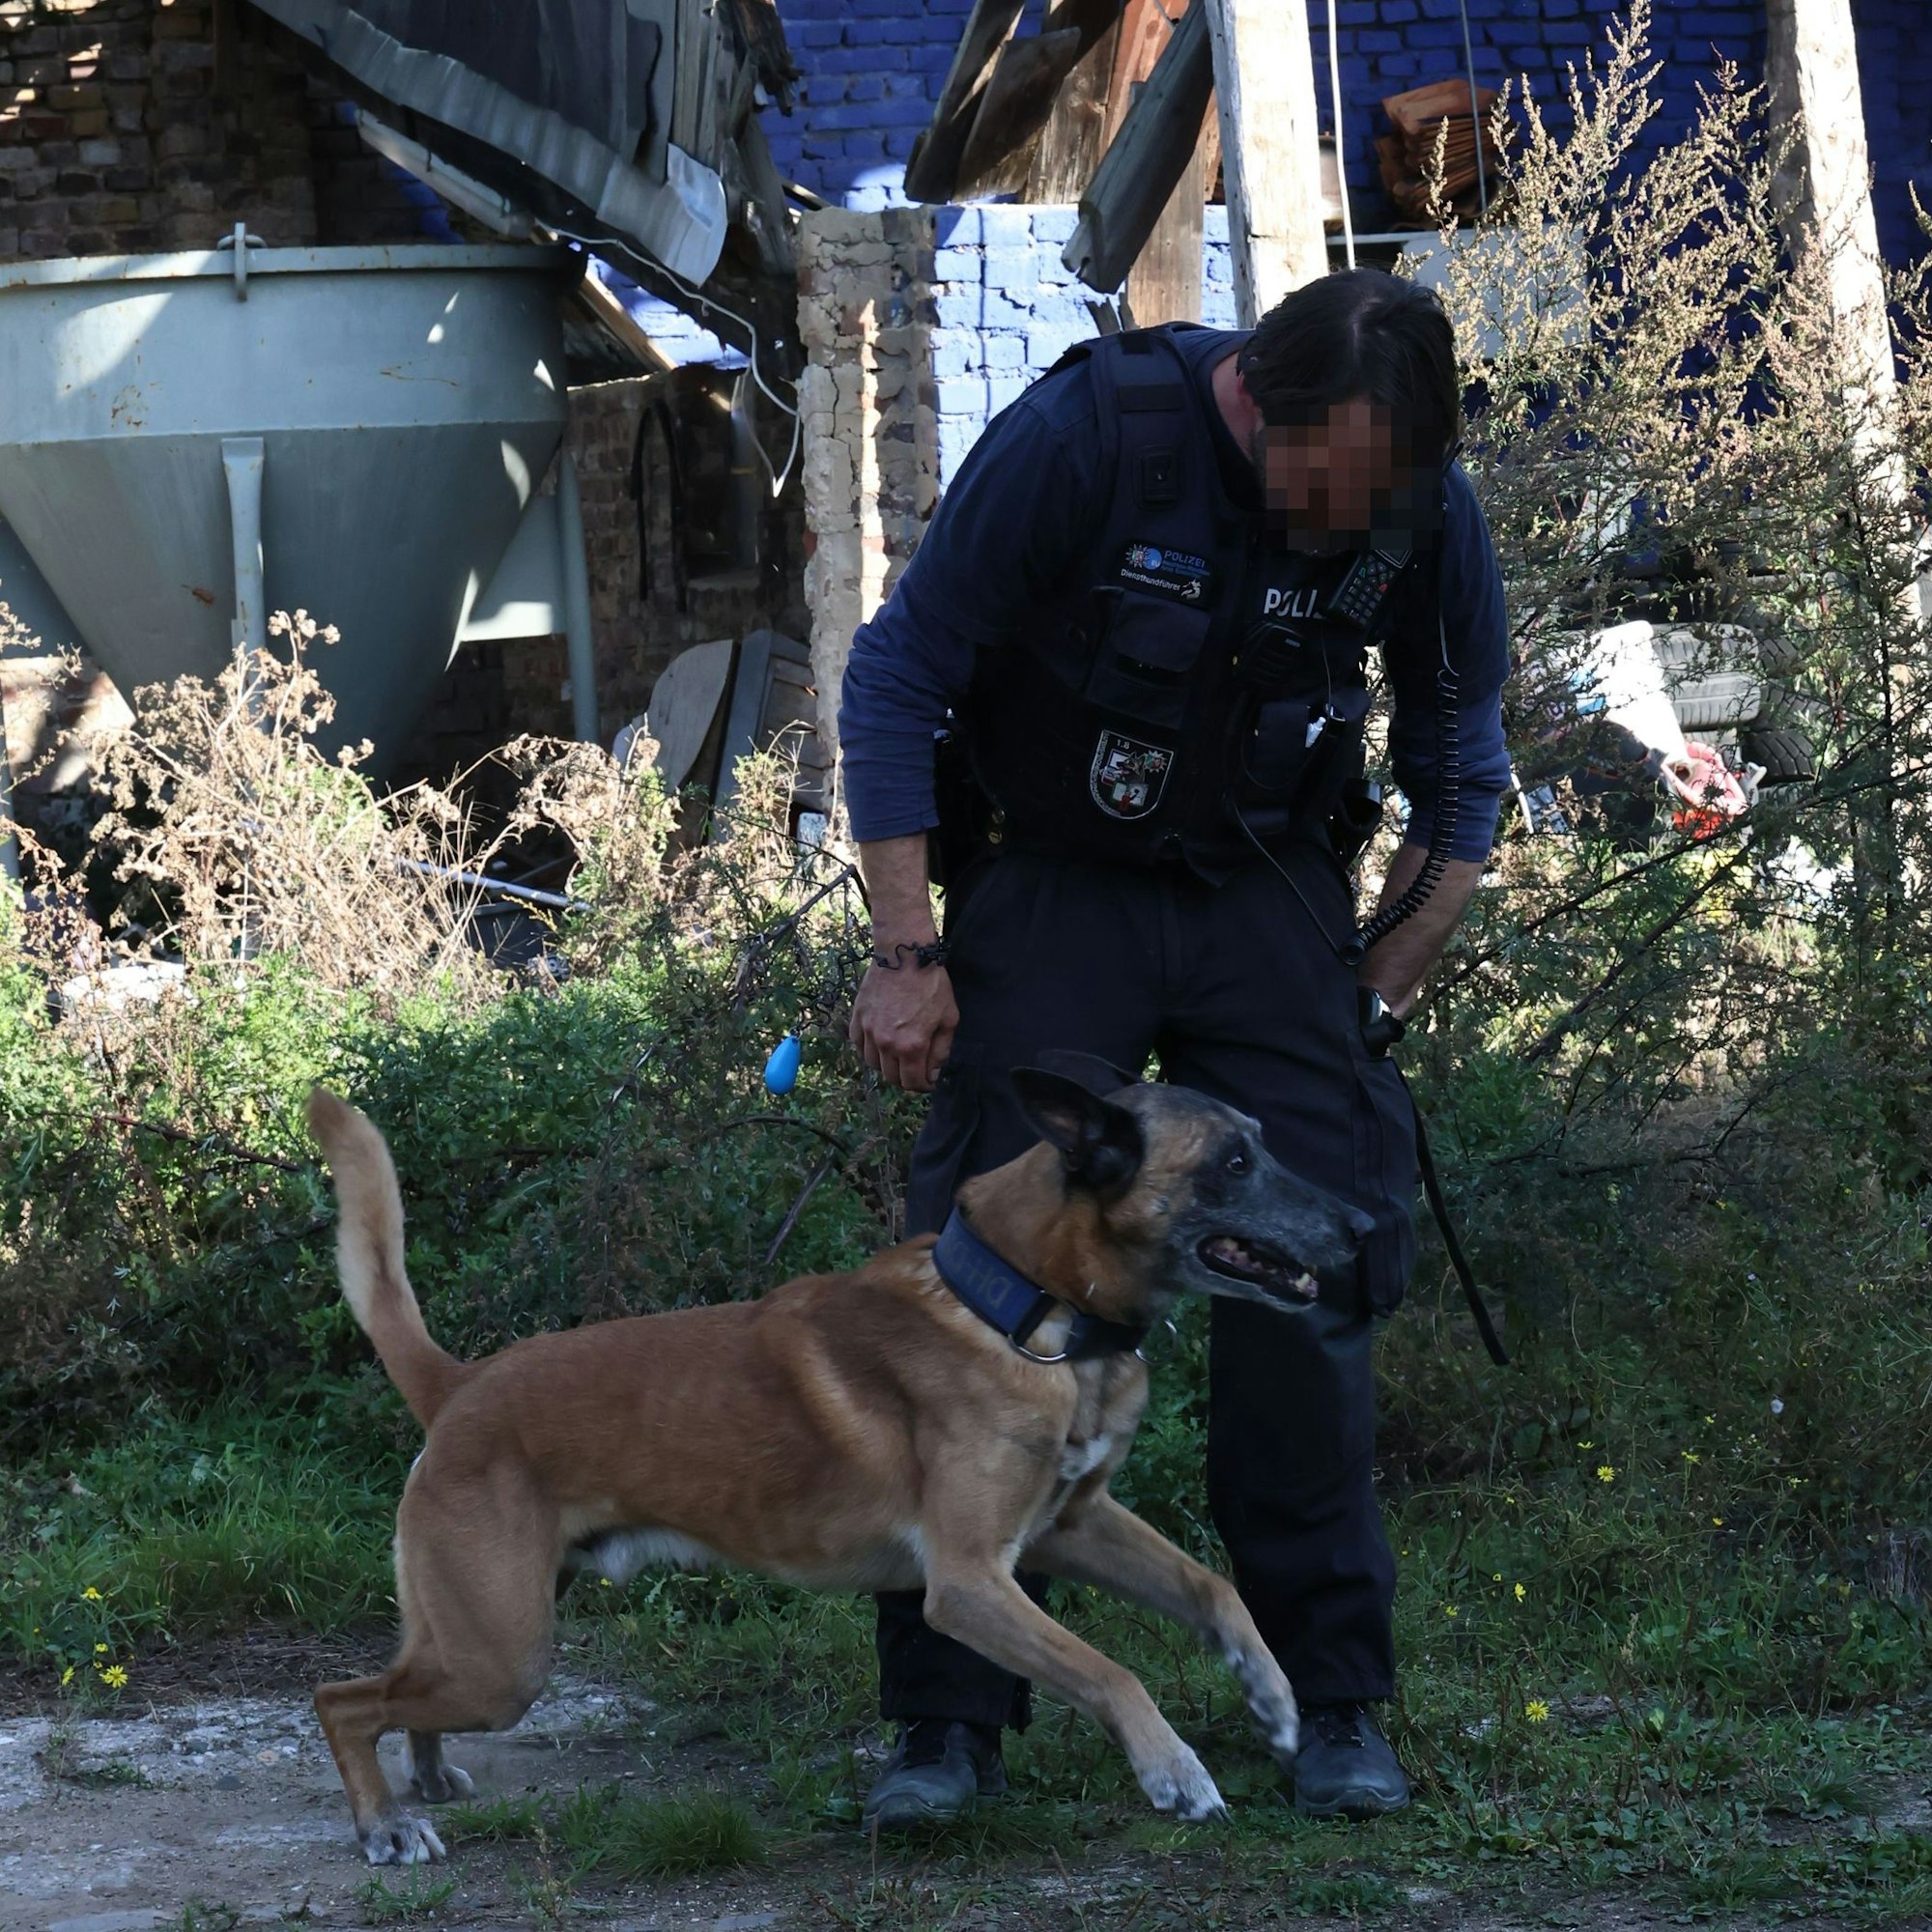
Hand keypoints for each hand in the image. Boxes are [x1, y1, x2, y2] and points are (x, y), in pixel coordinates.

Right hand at [850, 956, 957, 1092]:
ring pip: (872, 1064)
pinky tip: (879, 1041)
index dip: (923, 1086)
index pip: (912, 1083)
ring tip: (898, 1053)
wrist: (904, 954)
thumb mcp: (949, 1018)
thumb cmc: (931, 984)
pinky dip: (868, 1048)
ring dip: (886, 1064)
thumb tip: (933, 1074)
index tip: (929, 1079)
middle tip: (915, 1066)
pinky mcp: (858, 1017)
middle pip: (891, 1077)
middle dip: (906, 1077)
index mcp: (911, 1047)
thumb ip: (941, 1051)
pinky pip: (858, 1044)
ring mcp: (869, 1031)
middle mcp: (886, 1044)